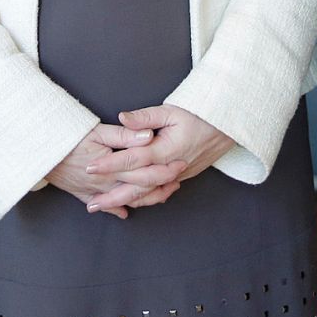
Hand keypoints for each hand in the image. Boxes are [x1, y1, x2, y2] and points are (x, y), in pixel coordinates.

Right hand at [46, 123, 175, 217]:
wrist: (38, 154)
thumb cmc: (67, 138)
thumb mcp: (97, 131)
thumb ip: (124, 134)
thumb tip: (148, 136)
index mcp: (113, 168)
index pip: (146, 172)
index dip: (165, 169)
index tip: (180, 164)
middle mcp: (107, 185)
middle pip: (140, 189)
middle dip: (161, 185)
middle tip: (178, 180)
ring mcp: (95, 192)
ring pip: (126, 201)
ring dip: (145, 199)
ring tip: (162, 194)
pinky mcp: (84, 194)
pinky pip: (105, 206)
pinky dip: (116, 208)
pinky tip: (124, 211)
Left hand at [82, 105, 229, 213]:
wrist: (226, 127)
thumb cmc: (198, 114)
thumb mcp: (171, 110)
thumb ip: (145, 117)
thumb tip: (121, 118)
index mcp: (165, 149)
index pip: (132, 160)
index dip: (110, 164)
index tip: (91, 168)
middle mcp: (170, 167)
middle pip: (137, 186)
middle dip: (112, 195)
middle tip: (90, 203)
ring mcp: (176, 176)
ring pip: (147, 194)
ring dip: (124, 202)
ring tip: (103, 207)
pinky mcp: (180, 178)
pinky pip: (158, 194)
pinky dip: (142, 201)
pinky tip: (127, 204)